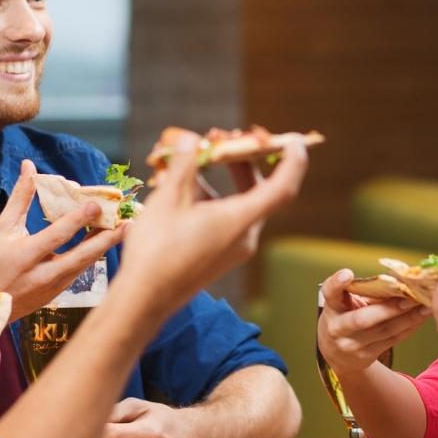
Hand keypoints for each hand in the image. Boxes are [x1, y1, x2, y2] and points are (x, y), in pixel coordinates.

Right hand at [0, 159, 123, 319]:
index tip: (95, 205)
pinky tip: (111, 237)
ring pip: (87, 263)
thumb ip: (20, 197)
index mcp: (25, 256)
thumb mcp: (5, 228)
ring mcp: (55, 285)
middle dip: (105, 239)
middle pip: (80, 256)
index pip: (56, 236)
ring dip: (108, 245)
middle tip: (126, 222)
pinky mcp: (63, 290)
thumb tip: (28, 165)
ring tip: (127, 227)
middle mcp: (42, 273)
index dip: (76, 220)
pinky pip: (84, 268)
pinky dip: (97, 252)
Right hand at [113, 136, 307, 319]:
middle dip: (244, 160)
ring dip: (225, 176)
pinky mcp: (223, 253)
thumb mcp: (167, 199)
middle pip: (260, 189)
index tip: (294, 141)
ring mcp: (235, 247)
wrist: (144, 299)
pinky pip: (228, 216)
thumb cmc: (156, 250)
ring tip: (197, 156)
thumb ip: (184, 165)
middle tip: (224, 138)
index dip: (294, 161)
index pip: (282, 187)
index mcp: (240, 220)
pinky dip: (214, 196)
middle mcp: (246, 235)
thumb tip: (191, 139)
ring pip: (241, 202)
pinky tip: (187, 183)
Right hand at [316, 268, 427, 375]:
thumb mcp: (341, 302)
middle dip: (388, 309)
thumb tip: (396, 277)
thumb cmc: (343, 316)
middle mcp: (338, 328)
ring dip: (408, 317)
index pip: (330, 293)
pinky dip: (410, 327)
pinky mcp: (367, 355)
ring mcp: (352, 345)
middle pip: (362, 319)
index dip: (337, 283)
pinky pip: (393, 339)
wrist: (336, 353)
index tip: (348, 273)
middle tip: (410, 296)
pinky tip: (422, 317)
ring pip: (384, 331)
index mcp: (332, 308)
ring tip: (426, 305)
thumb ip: (358, 288)